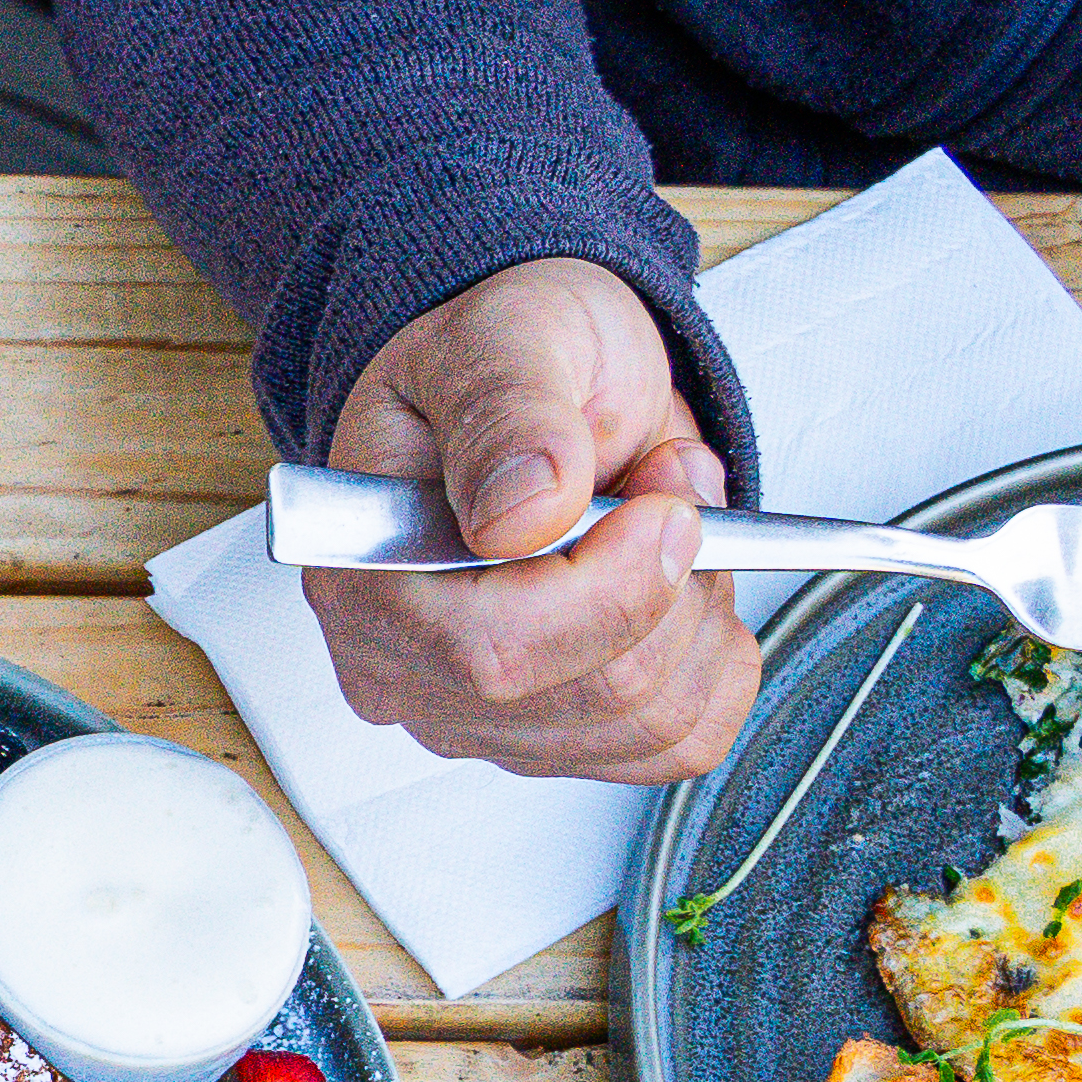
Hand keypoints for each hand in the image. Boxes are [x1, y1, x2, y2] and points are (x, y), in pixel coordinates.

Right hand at [304, 258, 755, 781]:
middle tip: (674, 476)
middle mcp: (406, 671)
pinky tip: (682, 586)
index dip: (611, 590)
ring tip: (671, 516)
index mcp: (365, 575)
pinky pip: (677, 744)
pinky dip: (716, 661)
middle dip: (677, 580)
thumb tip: (522, 511)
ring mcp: (479, 718)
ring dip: (703, 611)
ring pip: (650, 725)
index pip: (494, 652)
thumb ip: (508, 413)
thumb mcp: (503, 336)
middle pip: (591, 695)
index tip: (666, 499)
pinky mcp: (554, 738)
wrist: (524, 384)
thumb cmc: (499, 358)